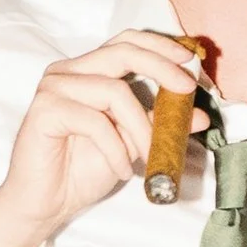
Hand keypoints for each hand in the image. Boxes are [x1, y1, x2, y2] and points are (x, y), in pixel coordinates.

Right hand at [0, 30, 206, 246]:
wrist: (46, 205)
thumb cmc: (82, 171)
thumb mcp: (133, 143)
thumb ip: (160, 124)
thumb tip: (202, 116)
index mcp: (87, 71)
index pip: (126, 42)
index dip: (160, 47)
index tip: (191, 63)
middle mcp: (67, 72)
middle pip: (122, 52)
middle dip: (161, 69)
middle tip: (187, 92)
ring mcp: (53, 88)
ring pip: (114, 92)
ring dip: (141, 128)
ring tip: (148, 158)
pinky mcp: (44, 111)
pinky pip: (94, 122)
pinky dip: (116, 149)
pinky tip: (122, 170)